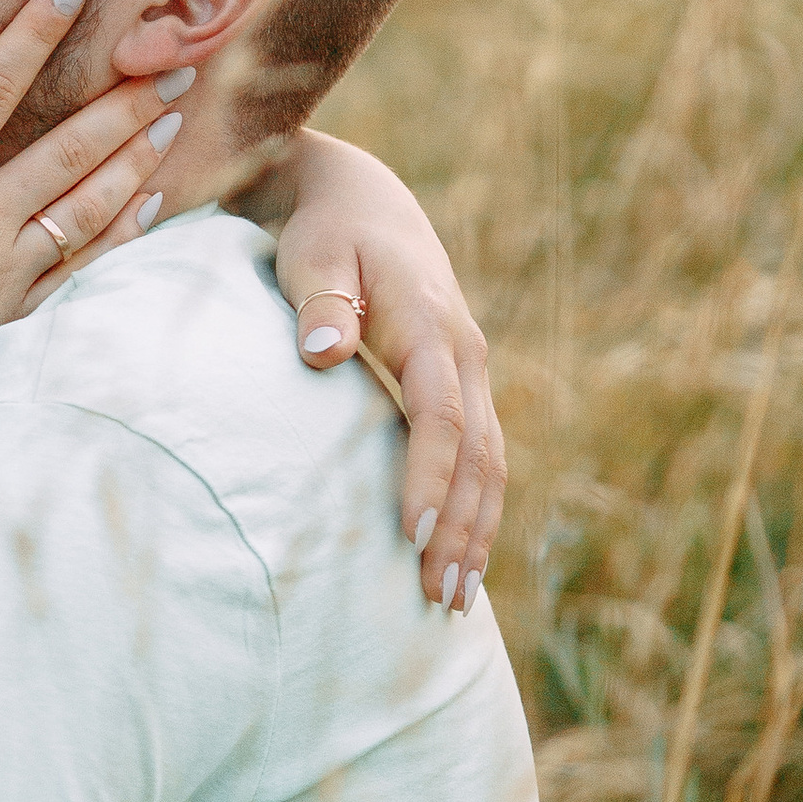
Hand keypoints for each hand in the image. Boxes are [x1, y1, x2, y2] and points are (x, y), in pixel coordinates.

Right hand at [0, 0, 190, 420]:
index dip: (33, 31)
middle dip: (121, 100)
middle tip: (176, 62)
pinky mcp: (17, 313)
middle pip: (66, 147)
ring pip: (88, 204)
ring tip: (173, 121)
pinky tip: (148, 208)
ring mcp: (8, 268)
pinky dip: (120, 234)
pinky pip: (82, 267)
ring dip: (135, 159)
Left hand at [271, 132, 504, 608]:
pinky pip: (482, 455)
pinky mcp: (463, 383)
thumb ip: (317, 304)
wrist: (362, 200)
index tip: (410, 536)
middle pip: (478, 455)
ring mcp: (471, 369)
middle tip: (436, 599)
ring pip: (490, 462)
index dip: (428, 477)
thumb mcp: (311, 256)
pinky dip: (476, 508)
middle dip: (462, 529)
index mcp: (430, 324)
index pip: (439, 415)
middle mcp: (465, 351)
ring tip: (452, 601)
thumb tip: (321, 353)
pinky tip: (460, 557)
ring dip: (477, 531)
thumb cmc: (324, 232)